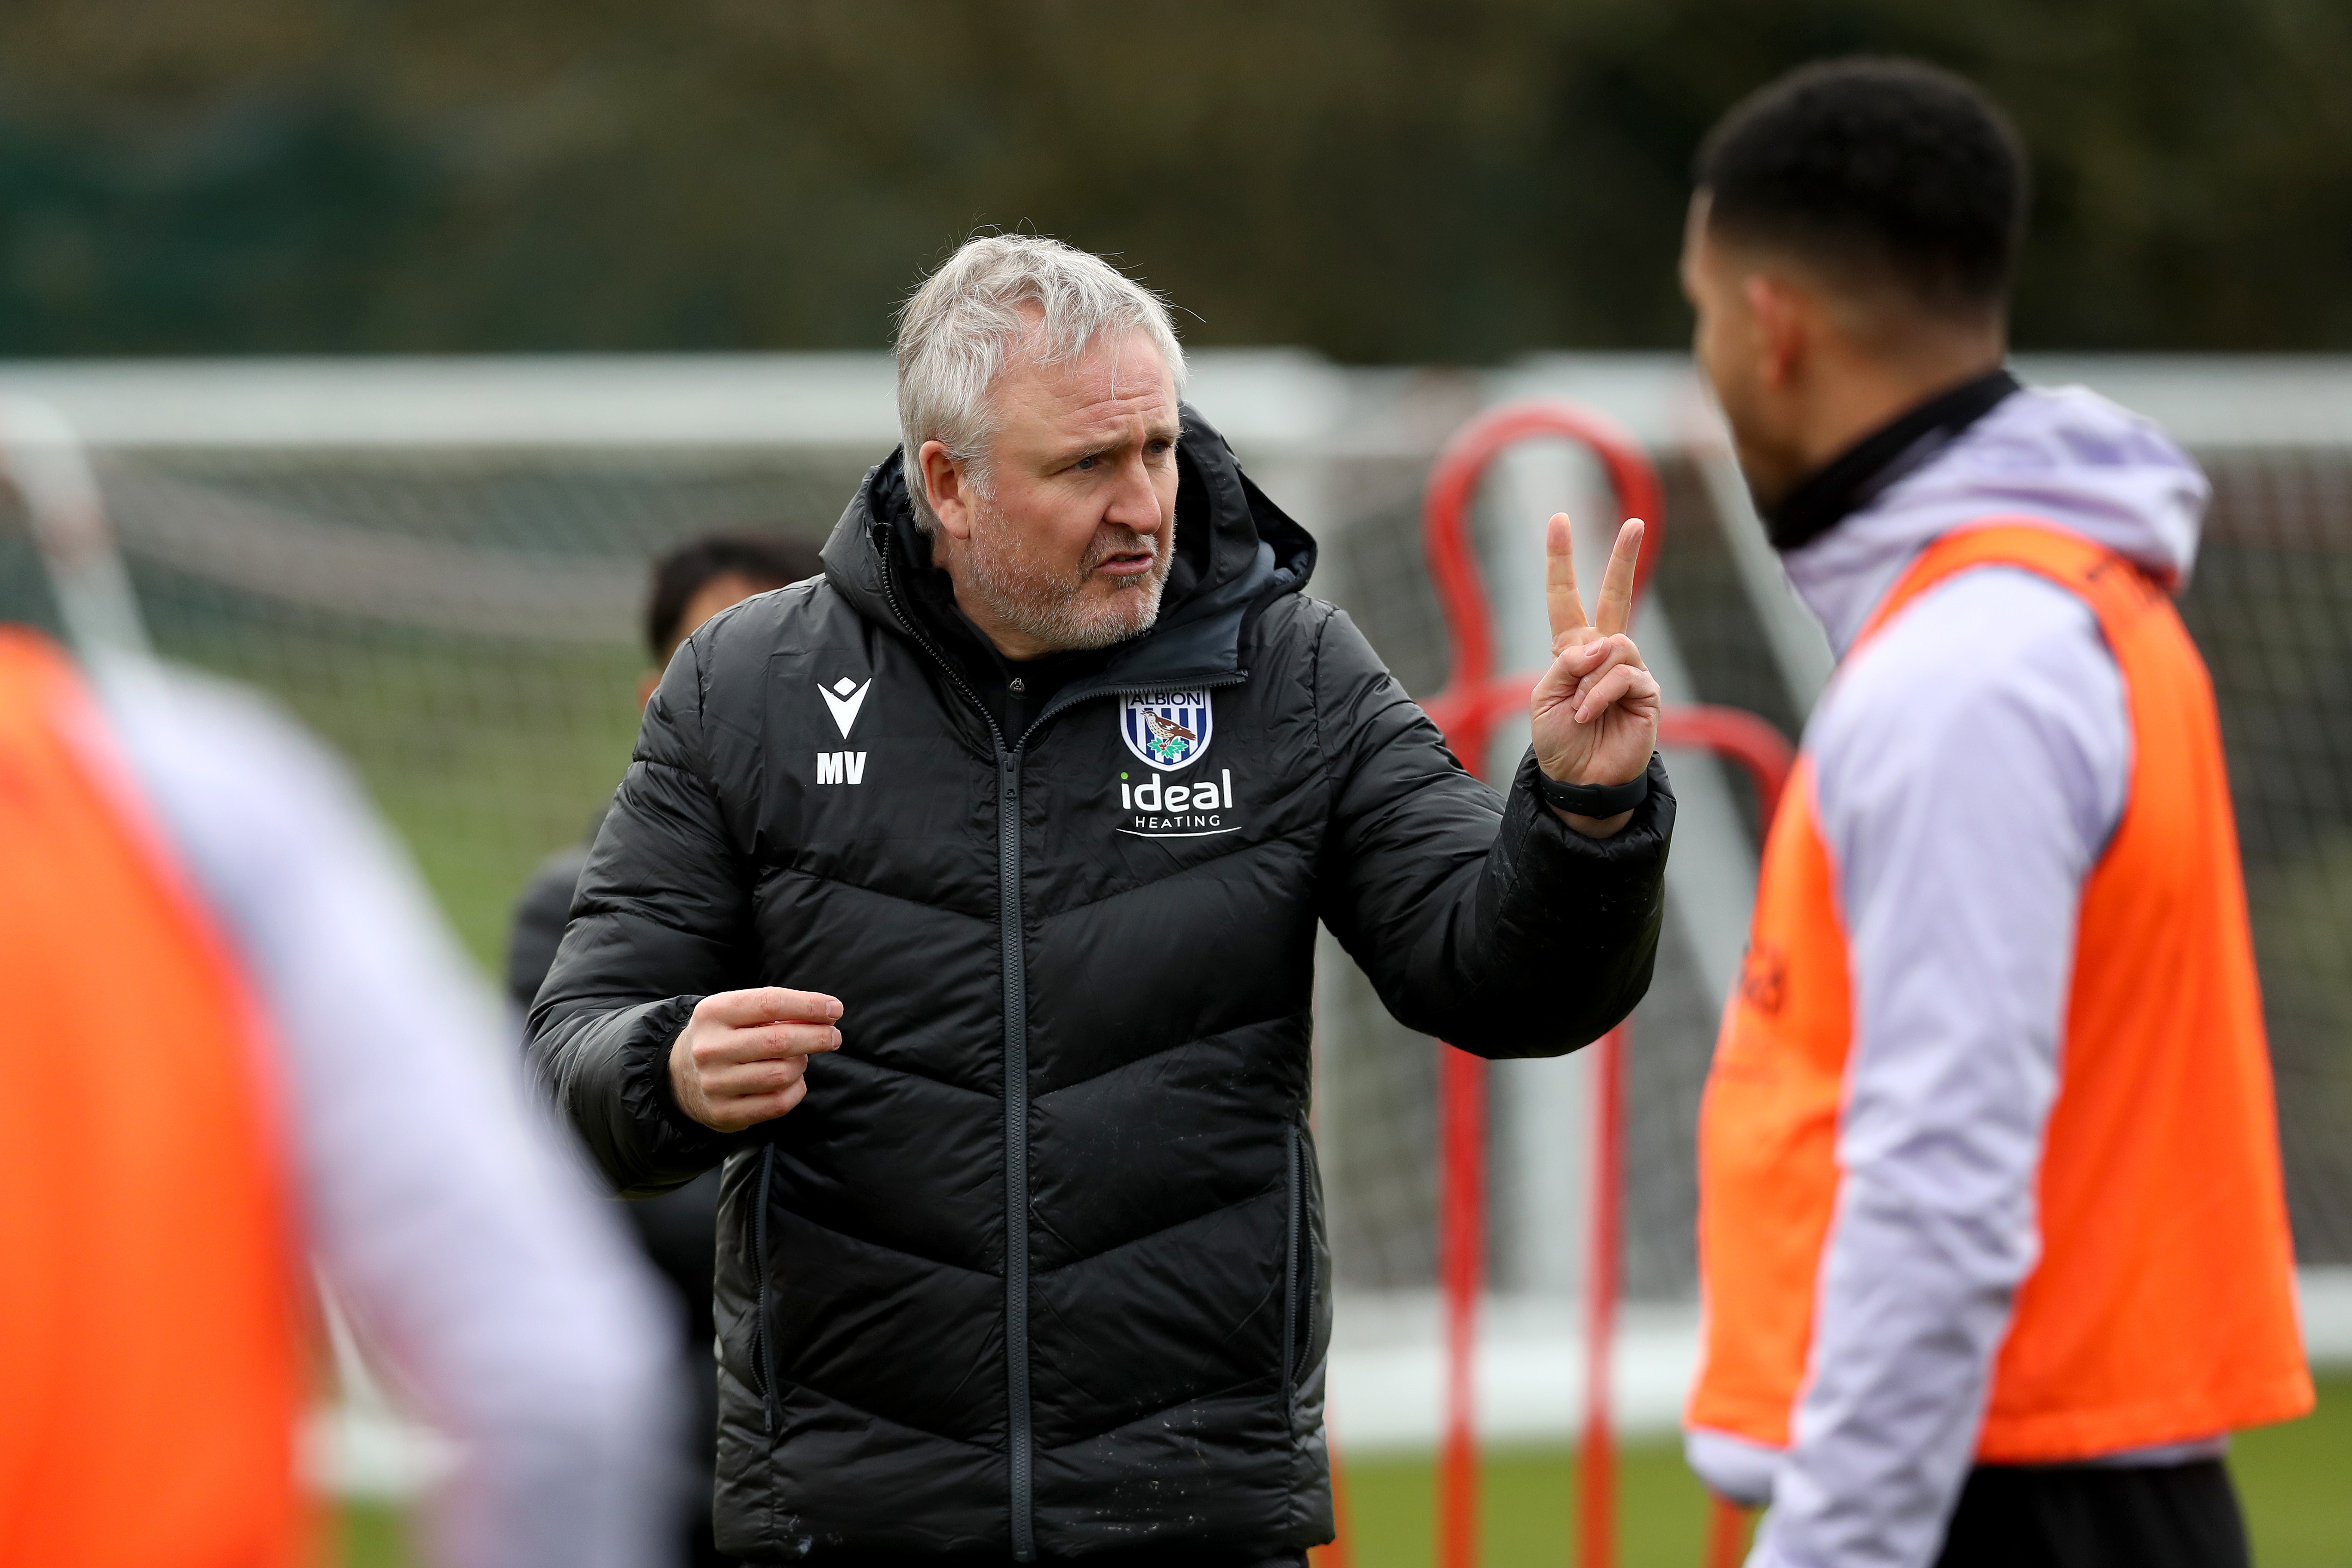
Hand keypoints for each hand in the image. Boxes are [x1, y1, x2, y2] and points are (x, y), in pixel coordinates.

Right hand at [668, 987, 842, 1132]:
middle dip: (818, 1037)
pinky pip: (778, 1103)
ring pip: (782, 1073)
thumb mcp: (737, 1013)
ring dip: (802, 1064)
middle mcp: (710, 1048)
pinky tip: (794, 1080)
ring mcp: (715, 1083)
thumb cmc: (723, 1036)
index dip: (809, 1004)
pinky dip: (797, 1090)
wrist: (679, 1077)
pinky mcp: (724, 1113)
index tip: (835, 1009)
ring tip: (801, 1058)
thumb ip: (776, 1010)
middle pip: (779, 1041)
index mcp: (713, 1012)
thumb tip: (826, 1014)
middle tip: (834, 1037)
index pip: (770, 1002)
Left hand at [1530, 514, 1661, 835]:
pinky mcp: (1647, 691)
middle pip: (1616, 596)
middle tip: (1634, 523)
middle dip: (1625, 559)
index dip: (1562, 562)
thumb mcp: (1545, 696)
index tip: (1559, 521)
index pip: (1566, 599)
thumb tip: (1604, 644)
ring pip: (1616, 646)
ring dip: (1591, 678)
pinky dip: (1602, 694)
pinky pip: (1625, 674)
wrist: (1579, 781)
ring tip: (1583, 708)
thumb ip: (1567, 662)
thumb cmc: (1559, 741)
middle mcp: (1604, 654)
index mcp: (1572, 651)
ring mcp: (1629, 670)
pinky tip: (1593, 715)